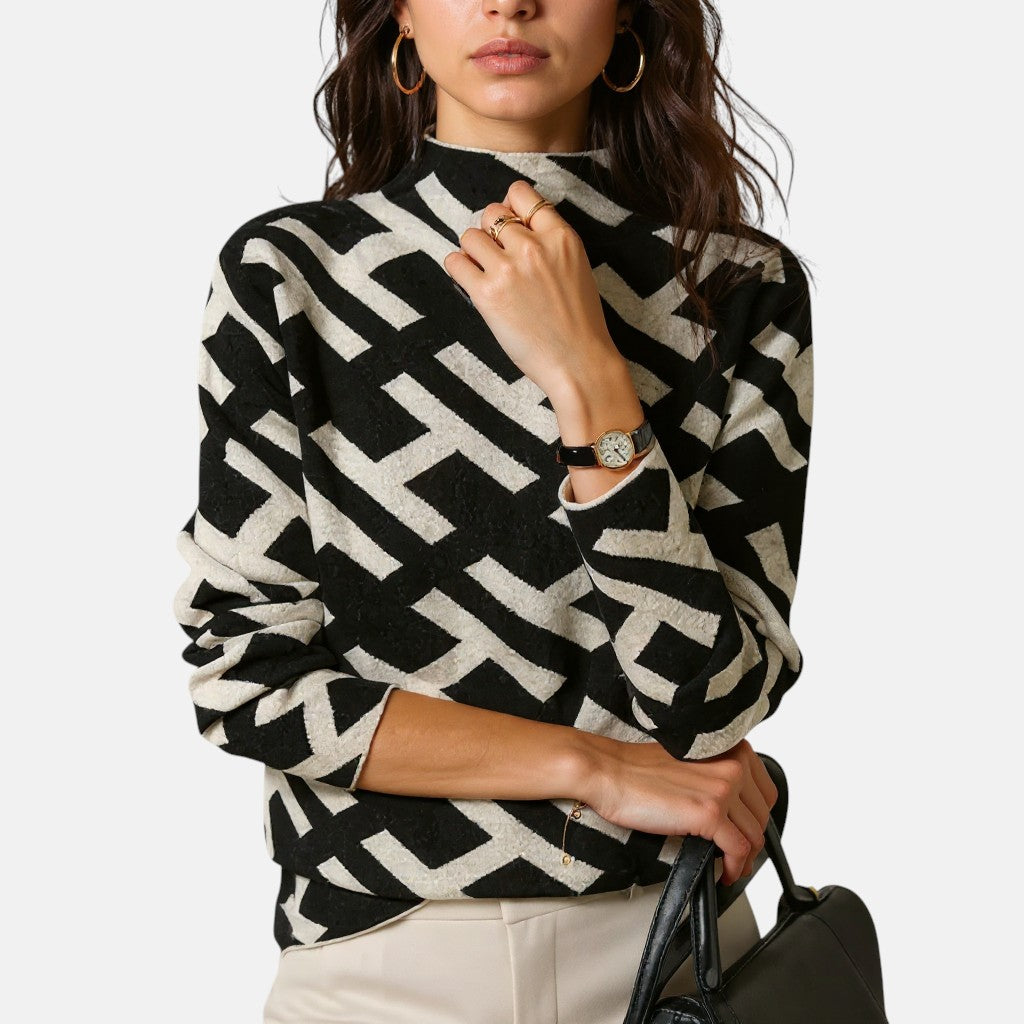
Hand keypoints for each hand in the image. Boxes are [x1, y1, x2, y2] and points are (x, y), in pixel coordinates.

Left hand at [442, 179, 621, 398]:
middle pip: (491, 214)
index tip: (509, 226)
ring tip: (484, 273)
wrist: (579, 364)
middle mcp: (533, 246)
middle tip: (497, 258)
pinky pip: (455, 262)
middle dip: (490, 233)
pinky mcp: (487, 295)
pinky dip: (458, 269)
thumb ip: (550, 243)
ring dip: (473, 251)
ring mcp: (508, 269)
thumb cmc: (580, 324)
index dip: (510, 207)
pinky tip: (470, 283)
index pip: (521, 193)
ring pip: (469, 235)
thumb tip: (514, 226)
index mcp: (561, 237)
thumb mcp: (577, 268)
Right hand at [580, 736, 778, 886]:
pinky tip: (723, 871)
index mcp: (730, 747)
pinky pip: (737, 850)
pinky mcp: (710, 814)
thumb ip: (717, 776)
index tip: (746, 832)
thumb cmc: (639, 769)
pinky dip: (735, 867)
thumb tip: (736, 811)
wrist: (610, 772)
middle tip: (736, 855)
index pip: (766, 792)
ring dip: (744, 859)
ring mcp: (723, 789)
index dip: (757, 818)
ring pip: (754, 836)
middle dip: (751, 841)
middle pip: (762, 817)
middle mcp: (733, 764)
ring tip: (730, 867)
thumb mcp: (691, 762)